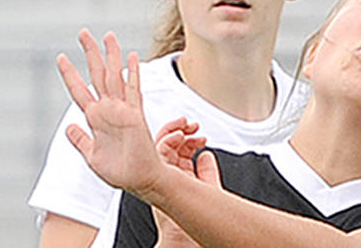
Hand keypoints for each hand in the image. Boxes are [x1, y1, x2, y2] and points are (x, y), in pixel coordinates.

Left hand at [57, 30, 164, 197]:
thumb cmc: (118, 171)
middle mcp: (107, 109)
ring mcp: (122, 110)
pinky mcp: (135, 115)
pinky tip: (131, 57)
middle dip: (90, 53)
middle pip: (97, 75)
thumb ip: (80, 140)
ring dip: (111, 56)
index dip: (70, 74)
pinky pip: (133, 90)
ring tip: (107, 36)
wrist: (139, 181)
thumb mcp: (91, 156)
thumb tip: (68, 127)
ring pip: (115, 76)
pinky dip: (132, 73)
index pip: (79, 90)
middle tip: (83, 33)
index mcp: (95, 118)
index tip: (61, 57)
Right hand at [153, 121, 207, 247]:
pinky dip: (166, 139)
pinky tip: (179, 135)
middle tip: (192, 125)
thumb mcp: (207, 190)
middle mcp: (166, 176)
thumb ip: (207, 172)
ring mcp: (158, 176)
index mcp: (176, 179)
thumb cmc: (195, 224)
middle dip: (179, 130)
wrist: (186, 239)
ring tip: (187, 125)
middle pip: (168, 146)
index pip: (177, 153)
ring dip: (172, 130)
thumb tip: (206, 155)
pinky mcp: (153, 176)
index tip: (199, 134)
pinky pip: (155, 152)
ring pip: (159, 145)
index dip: (188, 140)